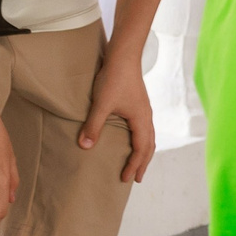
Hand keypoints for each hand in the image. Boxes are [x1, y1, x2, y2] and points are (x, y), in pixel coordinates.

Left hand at [81, 57, 156, 183]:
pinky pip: (144, 129)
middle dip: (143, 163)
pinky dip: (141, 140)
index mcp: (141, 120)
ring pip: (149, 137)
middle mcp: (146, 117)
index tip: (125, 178)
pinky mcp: (138, 104)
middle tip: (137, 178)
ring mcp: (144, 110)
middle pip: (149, 146)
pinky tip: (132, 139)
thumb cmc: (114, 79)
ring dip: (144, 152)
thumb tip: (85, 147)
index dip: (133, 165)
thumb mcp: (101, 104)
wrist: (123, 57)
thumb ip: (93, 126)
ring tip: (138, 162)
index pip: (141, 149)